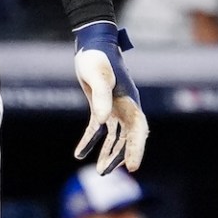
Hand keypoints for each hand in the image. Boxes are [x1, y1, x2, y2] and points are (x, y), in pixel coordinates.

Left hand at [70, 21, 147, 174]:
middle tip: (107, 172)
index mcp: (130, 101)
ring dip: (108, 153)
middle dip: (120, 156)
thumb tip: (102, 121)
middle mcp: (125, 107)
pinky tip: (79, 154)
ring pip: (115, 137)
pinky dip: (91, 142)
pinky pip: (98, 129)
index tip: (133, 168)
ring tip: (100, 172)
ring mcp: (114, 108)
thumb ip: (101, 97)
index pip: (138, 130)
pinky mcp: (101, 107)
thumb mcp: (98, 75)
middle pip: (128, 138)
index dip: (136, 149)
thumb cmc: (97, 57)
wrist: (90, 44)